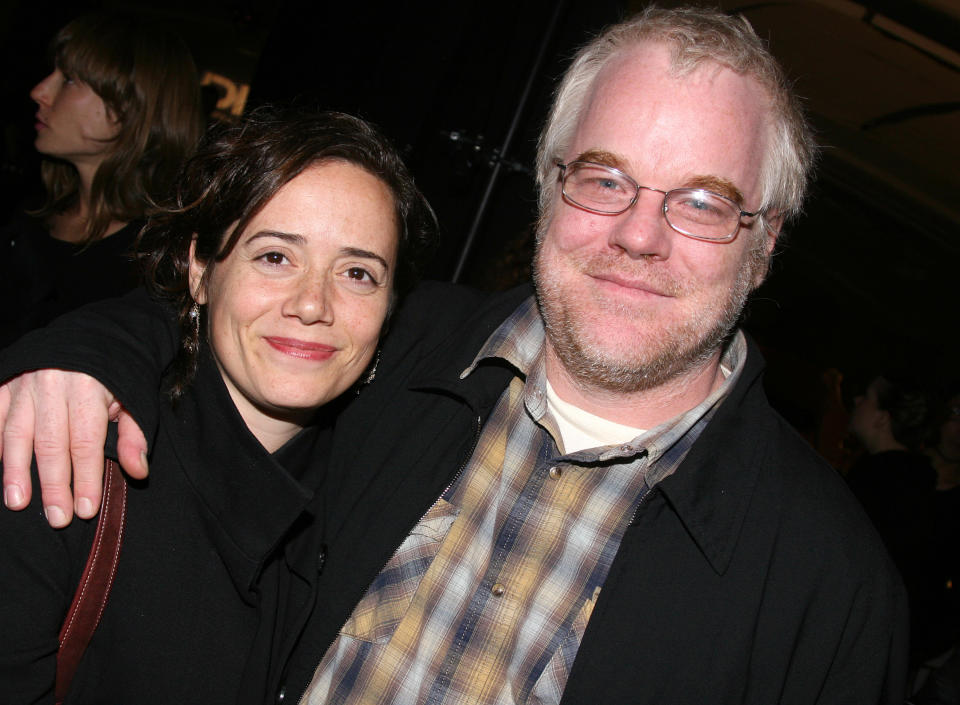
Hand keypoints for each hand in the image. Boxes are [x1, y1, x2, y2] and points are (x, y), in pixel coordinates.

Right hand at [0, 370, 148, 526]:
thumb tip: (138, 471)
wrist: (93, 333)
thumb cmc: (115, 372)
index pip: (87, 441)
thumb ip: (134, 435)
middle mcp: (52, 383)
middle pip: (51, 442)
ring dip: (16, 470)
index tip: (86, 509)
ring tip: (18, 502)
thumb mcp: (133, 398)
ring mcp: (24, 382)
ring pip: (16, 432)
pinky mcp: (5, 380)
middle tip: (58, 518)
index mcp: (88, 387)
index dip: (87, 477)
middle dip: (55, 484)